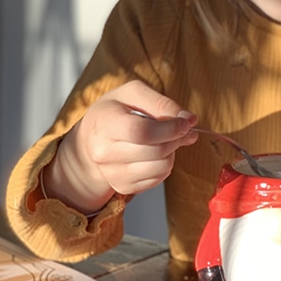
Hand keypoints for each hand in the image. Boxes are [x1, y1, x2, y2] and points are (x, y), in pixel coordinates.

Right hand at [44, 80, 198, 213]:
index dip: (170, 129)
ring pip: (162, 167)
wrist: (91, 137)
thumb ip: (162, 103)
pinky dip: (165, 165)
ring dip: (172, 152)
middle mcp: (104, 152)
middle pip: (156, 151)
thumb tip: (190, 120)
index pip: (142, 132)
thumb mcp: (133, 93)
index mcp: (105, 123)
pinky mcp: (122, 186)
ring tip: (163, 140)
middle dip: (177, 138)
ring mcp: (112, 172)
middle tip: (180, 128)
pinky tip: (155, 153)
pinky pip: (159, 179)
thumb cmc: (115, 111)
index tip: (184, 123)